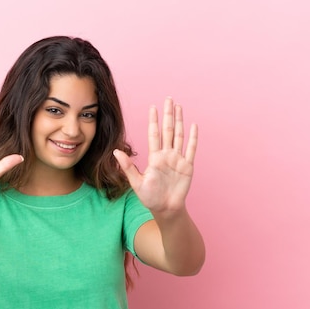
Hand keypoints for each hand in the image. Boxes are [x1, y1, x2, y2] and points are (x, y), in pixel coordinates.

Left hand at [113, 97, 197, 214]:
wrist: (165, 209)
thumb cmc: (150, 197)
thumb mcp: (136, 182)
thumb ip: (127, 166)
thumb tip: (115, 152)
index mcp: (154, 157)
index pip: (154, 134)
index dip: (153, 121)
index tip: (152, 107)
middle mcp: (166, 155)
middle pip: (168, 130)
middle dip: (168, 115)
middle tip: (168, 99)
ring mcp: (178, 160)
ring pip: (179, 136)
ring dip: (179, 121)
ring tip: (179, 107)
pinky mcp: (187, 167)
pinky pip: (191, 150)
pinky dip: (193, 138)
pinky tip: (193, 126)